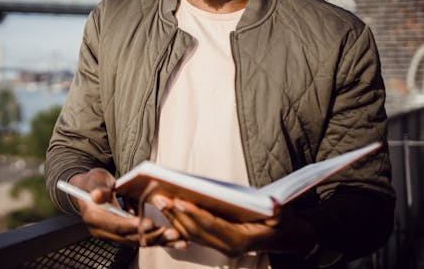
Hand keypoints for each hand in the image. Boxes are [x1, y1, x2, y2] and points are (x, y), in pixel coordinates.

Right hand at [67, 168, 181, 246]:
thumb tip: (97, 196)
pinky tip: (174, 241)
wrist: (90, 190)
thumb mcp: (95, 180)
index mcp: (94, 218)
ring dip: (159, 241)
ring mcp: (113, 235)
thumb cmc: (93, 182)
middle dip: (152, 236)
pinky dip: (158, 241)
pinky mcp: (123, 235)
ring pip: (138, 241)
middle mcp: (102, 231)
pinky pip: (141, 240)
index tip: (150, 224)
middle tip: (172, 232)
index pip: (116, 225)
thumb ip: (97, 187)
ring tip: (178, 238)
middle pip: (130, 237)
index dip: (133, 226)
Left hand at [150, 195, 315, 256]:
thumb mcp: (283, 217)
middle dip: (176, 213)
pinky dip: (178, 221)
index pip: (212, 225)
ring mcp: (219, 247)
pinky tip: (167, 208)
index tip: (179, 200)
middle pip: (196, 229)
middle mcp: (227, 247)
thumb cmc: (281, 225)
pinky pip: (192, 233)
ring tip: (159, 199)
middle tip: (160, 197)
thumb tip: (275, 206)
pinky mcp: (214, 242)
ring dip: (173, 216)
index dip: (195, 213)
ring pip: (190, 232)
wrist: (283, 238)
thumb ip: (278, 213)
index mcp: (240, 241)